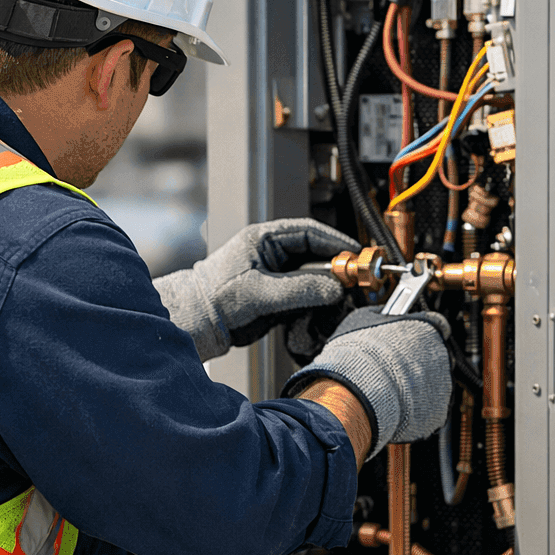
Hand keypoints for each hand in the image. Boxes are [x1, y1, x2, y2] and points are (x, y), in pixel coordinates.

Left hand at [152, 218, 359, 361]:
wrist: (200, 322)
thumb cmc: (216, 298)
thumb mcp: (259, 292)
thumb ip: (298, 289)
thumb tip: (333, 287)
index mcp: (264, 239)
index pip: (308, 232)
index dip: (335, 242)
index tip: (355, 254)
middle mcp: (272, 253)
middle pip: (314, 254)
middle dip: (335, 266)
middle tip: (354, 279)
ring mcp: (275, 274)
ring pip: (312, 276)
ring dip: (327, 286)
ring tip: (341, 296)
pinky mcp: (276, 294)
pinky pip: (305, 293)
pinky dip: (316, 301)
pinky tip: (323, 309)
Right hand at [283, 306, 451, 459]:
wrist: (357, 394)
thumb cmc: (358, 356)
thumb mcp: (362, 319)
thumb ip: (383, 316)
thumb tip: (384, 314)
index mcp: (428, 328)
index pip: (436, 324)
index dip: (420, 331)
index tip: (410, 335)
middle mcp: (441, 356)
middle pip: (433, 356)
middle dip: (415, 362)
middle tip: (391, 366)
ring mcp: (442, 387)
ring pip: (431, 384)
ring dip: (415, 386)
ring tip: (387, 389)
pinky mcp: (437, 414)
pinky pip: (427, 410)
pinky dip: (414, 410)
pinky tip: (393, 406)